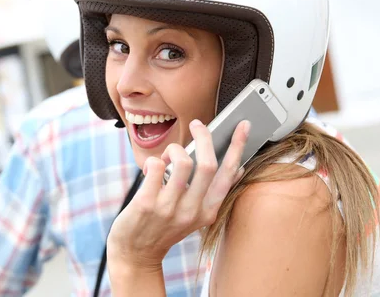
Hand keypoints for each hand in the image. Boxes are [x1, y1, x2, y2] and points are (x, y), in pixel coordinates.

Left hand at [107, 119, 249, 268]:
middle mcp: (192, 210)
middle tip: (197, 125)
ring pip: (183, 161)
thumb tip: (238, 169)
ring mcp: (170, 208)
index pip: (228, 174)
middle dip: (204, 136)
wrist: (136, 254)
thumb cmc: (164, 228)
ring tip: (166, 157)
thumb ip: (213, 193)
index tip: (243, 126)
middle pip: (208, 163)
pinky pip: (156, 166)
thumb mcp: (196, 215)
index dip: (237, 147)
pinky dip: (153, 160)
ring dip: (173, 149)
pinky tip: (149, 168)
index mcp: (208, 211)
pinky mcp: (147, 204)